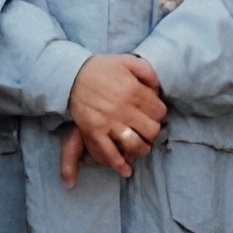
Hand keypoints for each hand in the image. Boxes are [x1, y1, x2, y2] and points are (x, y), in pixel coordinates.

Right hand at [63, 53, 165, 184]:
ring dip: (142, 149)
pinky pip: (109, 153)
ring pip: (135, 144)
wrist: (71, 75)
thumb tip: (158, 89)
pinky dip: (119, 164)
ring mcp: (109, 122)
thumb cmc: (101, 68)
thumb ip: (147, 72)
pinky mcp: (94, 132)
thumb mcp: (127, 61)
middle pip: (151, 130)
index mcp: (134, 91)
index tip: (156, 115)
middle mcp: (123, 109)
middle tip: (150, 131)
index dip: (161, 115)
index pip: (159, 111)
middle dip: (154, 133)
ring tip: (142, 146)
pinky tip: (126, 171)